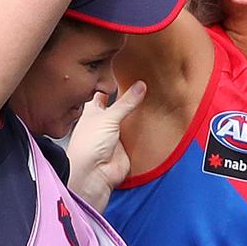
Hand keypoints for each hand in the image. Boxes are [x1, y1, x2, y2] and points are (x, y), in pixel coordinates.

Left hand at [66, 82, 145, 209]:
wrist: (94, 175)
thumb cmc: (88, 146)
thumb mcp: (108, 117)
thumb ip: (126, 102)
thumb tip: (140, 85)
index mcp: (93, 112)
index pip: (102, 93)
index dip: (110, 83)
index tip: (123, 70)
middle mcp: (105, 122)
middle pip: (119, 106)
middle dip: (130, 97)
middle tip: (145, 80)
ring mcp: (117, 135)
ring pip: (131, 120)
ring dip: (140, 113)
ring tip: (156, 95)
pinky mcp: (129, 147)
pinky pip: (140, 134)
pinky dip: (147, 129)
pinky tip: (158, 118)